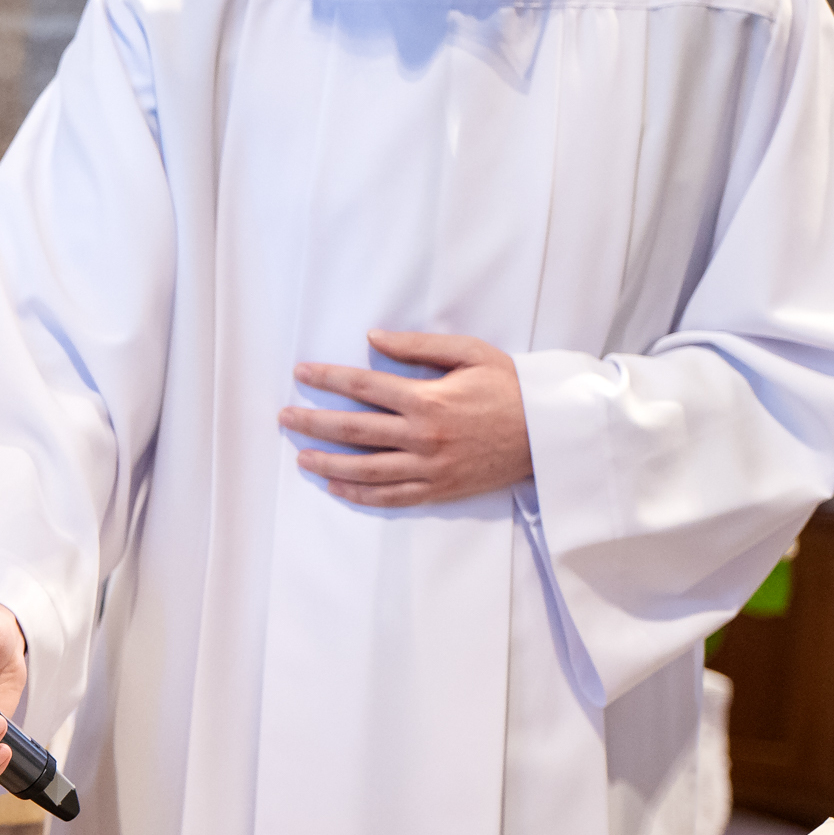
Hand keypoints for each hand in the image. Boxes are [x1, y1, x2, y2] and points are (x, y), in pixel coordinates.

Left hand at [285, 331, 532, 506]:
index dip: (327, 379)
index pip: (363, 387)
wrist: (548, 432)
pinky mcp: (438, 489)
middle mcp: (423, 436)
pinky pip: (390, 496)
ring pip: (365, 470)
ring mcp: (429, 467)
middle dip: (313, 423)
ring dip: (328, 463)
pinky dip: (359, 494)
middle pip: (354, 430)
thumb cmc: (510, 387)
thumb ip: (419, 346)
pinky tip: (336, 487)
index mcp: (427, 399)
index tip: (301, 374)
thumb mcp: (470, 354)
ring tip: (300, 456)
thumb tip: (373, 337)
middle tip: (284, 418)